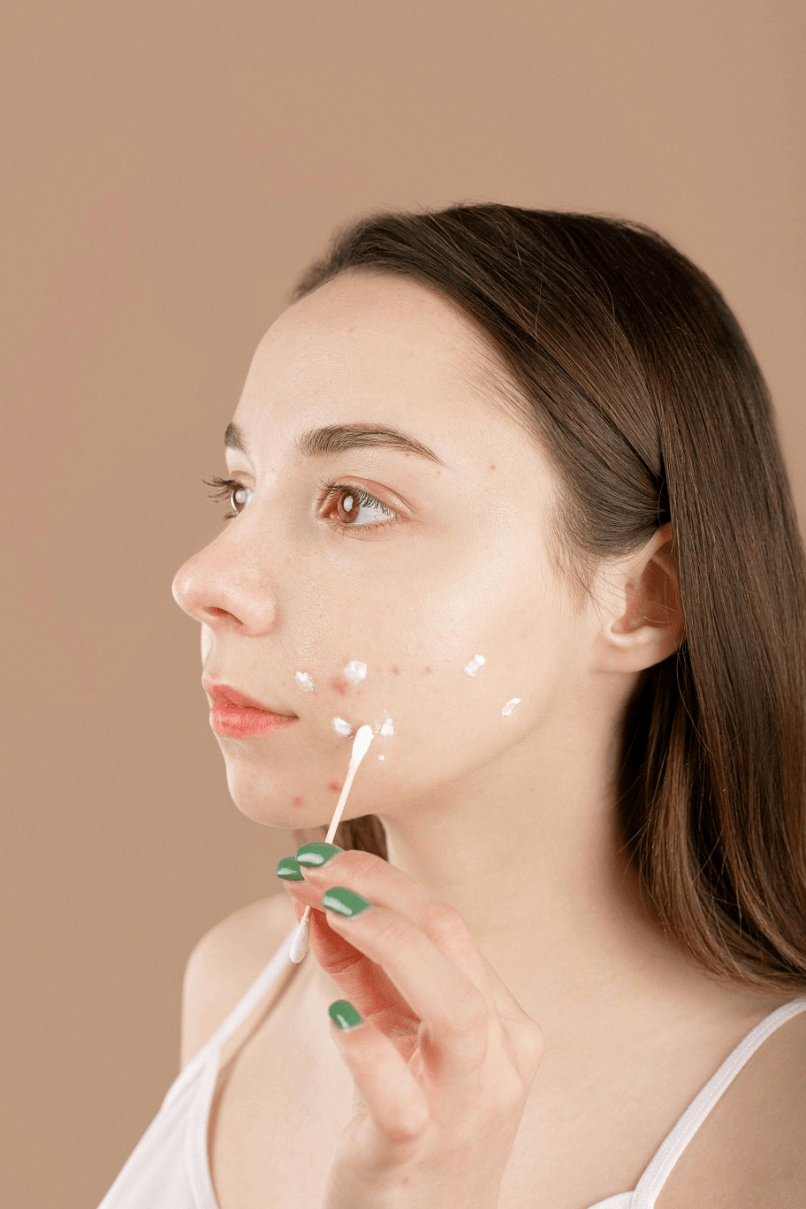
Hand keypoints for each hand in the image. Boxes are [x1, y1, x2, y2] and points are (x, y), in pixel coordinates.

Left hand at [278, 845, 543, 1208]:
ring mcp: (467, 1108)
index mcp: (500, 1022)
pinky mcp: (420, 1153)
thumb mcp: (394, 1041)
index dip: (379, 882)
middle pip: (451, 942)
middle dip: (376, 889)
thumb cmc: (409, 1136)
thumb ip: (361, 975)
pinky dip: (367, 1047)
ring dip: (384, 941)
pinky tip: (334, 1015)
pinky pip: (402, 1095)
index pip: (447, 925)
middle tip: (310, 867)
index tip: (319, 860)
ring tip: (326, 909)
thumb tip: (317, 905)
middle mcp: (499, 1058)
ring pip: (454, 1007)